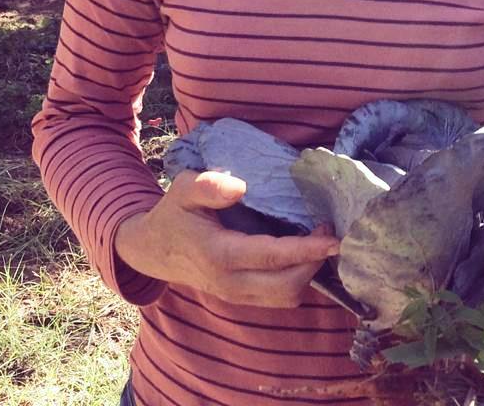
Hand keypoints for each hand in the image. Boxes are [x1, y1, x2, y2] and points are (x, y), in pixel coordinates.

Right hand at [113, 169, 339, 307]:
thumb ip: (208, 186)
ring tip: (319, 242)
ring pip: (285, 298)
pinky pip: (277, 297)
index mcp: (218, 254)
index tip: (332, 237)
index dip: (305, 250)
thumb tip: (240, 187)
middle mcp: (230, 283)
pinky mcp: (240, 297)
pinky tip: (302, 254)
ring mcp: (235, 295)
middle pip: (286, 287)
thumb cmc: (173, 213)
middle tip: (329, 233)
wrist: (152, 250)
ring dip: (307, 274)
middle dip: (314, 264)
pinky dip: (296, 279)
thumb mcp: (183, 188)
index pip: (270, 257)